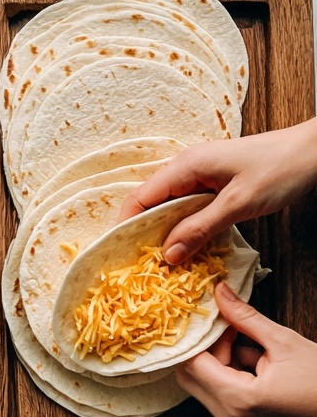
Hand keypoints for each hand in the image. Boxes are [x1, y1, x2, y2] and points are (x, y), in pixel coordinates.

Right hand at [119, 119, 316, 262]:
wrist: (313, 152)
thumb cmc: (278, 171)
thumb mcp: (237, 204)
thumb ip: (199, 229)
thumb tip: (167, 254)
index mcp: (185, 166)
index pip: (140, 197)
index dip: (125, 225)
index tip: (119, 254)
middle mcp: (186, 167)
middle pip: (151, 202)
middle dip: (143, 232)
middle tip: (141, 264)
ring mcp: (200, 173)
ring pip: (170, 206)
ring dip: (165, 231)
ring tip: (162, 261)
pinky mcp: (214, 182)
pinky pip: (189, 206)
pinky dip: (184, 225)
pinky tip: (187, 245)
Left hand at [176, 283, 316, 416]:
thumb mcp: (284, 342)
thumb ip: (245, 317)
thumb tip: (220, 291)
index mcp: (238, 400)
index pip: (192, 363)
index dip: (199, 337)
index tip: (213, 317)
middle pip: (191, 376)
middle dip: (206, 348)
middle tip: (230, 328)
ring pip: (205, 385)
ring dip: (219, 360)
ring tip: (251, 343)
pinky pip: (221, 395)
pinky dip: (230, 374)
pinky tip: (257, 361)